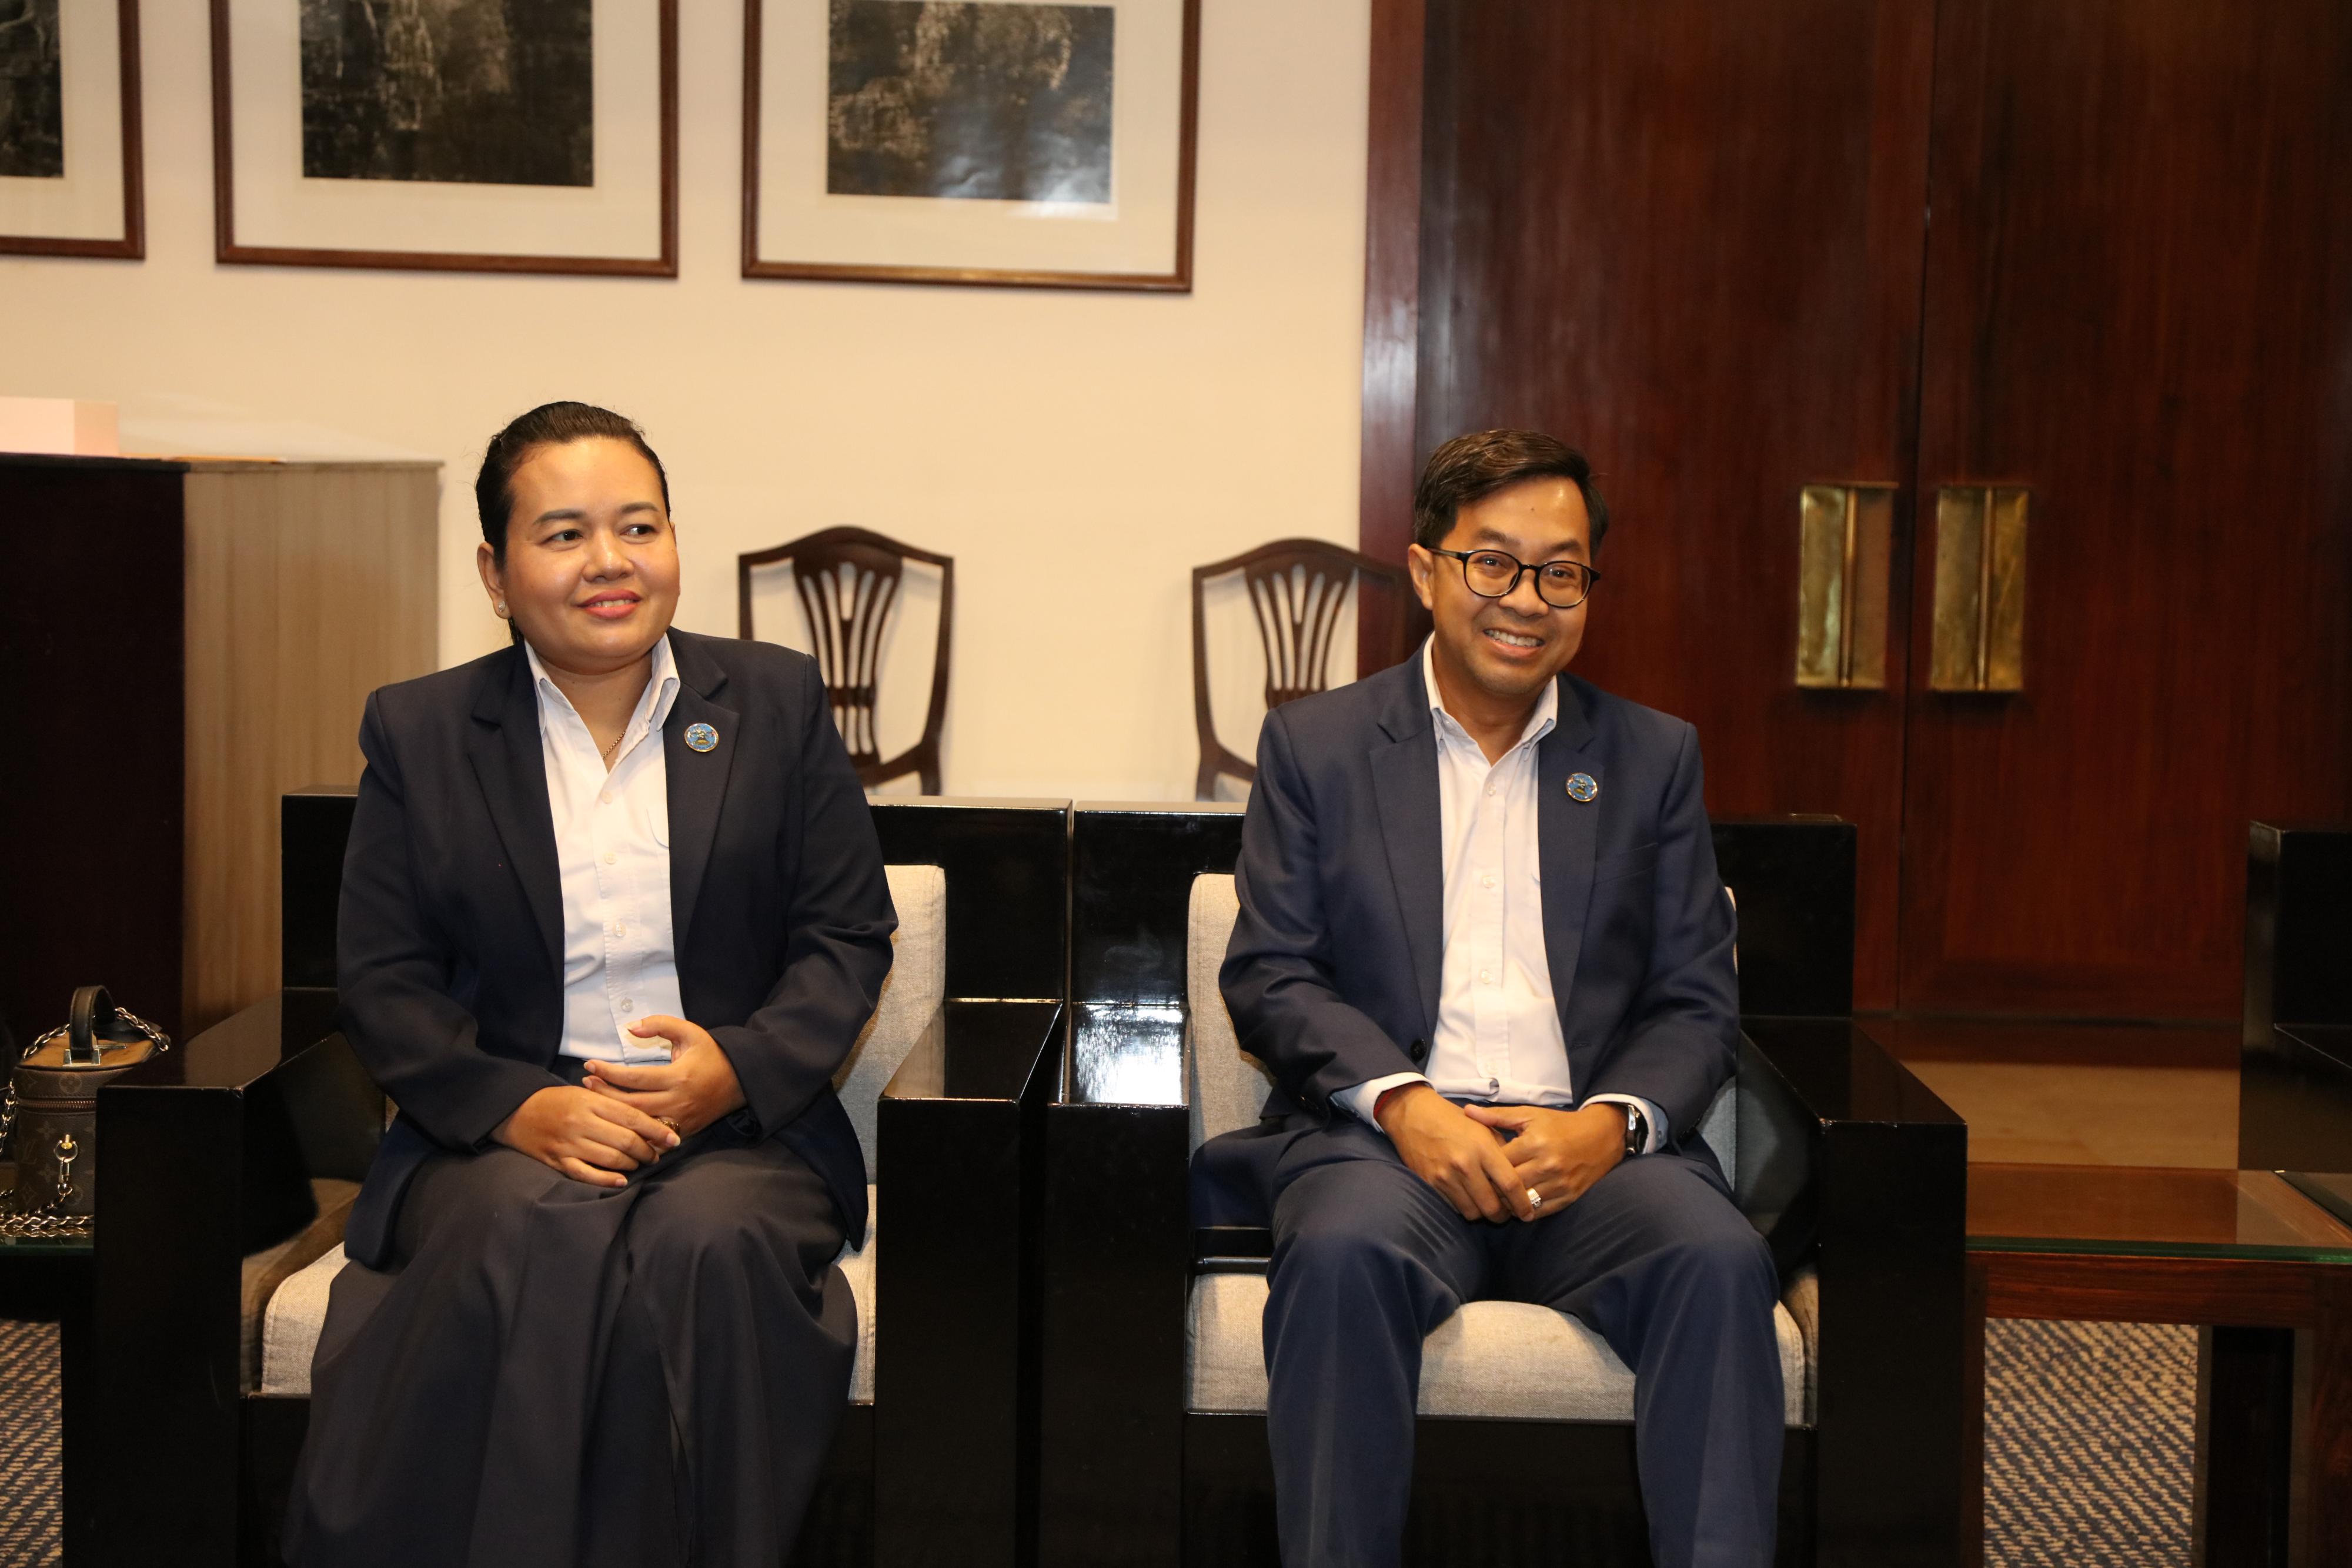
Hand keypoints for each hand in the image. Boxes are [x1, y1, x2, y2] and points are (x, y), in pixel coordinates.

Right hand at [493, 1085, 680, 1188]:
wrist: (517, 1111)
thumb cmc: (559, 1101)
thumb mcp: (586, 1094)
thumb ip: (613, 1105)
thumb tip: (647, 1122)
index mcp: (591, 1102)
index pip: (632, 1117)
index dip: (656, 1130)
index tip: (674, 1139)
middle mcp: (581, 1123)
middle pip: (626, 1141)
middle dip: (648, 1151)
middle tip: (657, 1154)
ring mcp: (569, 1144)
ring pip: (611, 1159)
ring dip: (632, 1164)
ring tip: (641, 1163)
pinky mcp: (557, 1161)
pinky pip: (587, 1174)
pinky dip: (607, 1179)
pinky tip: (622, 1179)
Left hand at [582, 1014, 747, 1139]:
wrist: (740, 1081)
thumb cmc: (711, 1054)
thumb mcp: (690, 1032)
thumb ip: (660, 1025)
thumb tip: (630, 1028)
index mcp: (677, 1076)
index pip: (634, 1077)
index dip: (608, 1072)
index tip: (589, 1064)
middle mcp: (677, 1102)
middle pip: (630, 1105)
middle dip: (604, 1095)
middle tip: (586, 1084)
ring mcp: (680, 1120)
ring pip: (638, 1125)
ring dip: (613, 1114)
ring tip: (595, 1102)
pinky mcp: (683, 1133)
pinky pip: (651, 1139)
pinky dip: (632, 1135)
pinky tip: (616, 1126)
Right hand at [1376, 1085, 1535, 1223]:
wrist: (1413, 1114)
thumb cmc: (1453, 1119)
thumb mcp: (1483, 1127)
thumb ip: (1502, 1151)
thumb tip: (1518, 1176)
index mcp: (1482, 1147)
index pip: (1510, 1184)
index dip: (1522, 1203)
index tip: (1528, 1212)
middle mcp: (1465, 1165)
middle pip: (1492, 1206)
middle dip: (1503, 1216)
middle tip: (1508, 1214)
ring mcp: (1446, 1176)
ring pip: (1473, 1212)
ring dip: (1483, 1214)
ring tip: (1488, 1207)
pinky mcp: (1430, 1184)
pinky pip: (1454, 1208)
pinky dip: (1465, 1208)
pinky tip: (1469, 1200)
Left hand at [1461, 1102, 1624, 1213]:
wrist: (1600, 1136)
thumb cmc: (1559, 1124)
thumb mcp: (1529, 1115)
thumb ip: (1497, 1116)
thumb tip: (1467, 1111)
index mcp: (1534, 1143)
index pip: (1499, 1163)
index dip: (1483, 1168)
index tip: (1474, 1168)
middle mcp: (1547, 1165)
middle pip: (1508, 1186)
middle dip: (1492, 1188)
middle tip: (1480, 1187)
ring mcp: (1559, 1183)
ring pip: (1523, 1202)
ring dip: (1506, 1203)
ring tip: (1495, 1198)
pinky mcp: (1569, 1197)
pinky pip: (1541, 1211)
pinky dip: (1525, 1211)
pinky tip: (1515, 1205)